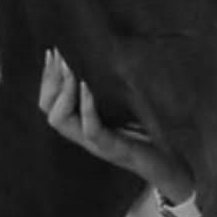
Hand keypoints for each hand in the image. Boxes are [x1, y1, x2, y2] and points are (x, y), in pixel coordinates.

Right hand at [38, 49, 193, 202]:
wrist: (168, 164)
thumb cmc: (150, 133)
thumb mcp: (127, 106)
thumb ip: (114, 89)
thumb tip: (110, 54)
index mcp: (83, 123)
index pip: (51, 102)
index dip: (48, 78)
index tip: (52, 52)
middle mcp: (83, 134)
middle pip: (49, 110)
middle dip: (51, 80)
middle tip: (58, 56)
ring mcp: (96, 143)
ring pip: (61, 120)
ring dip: (64, 92)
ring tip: (70, 69)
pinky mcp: (113, 149)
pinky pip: (91, 129)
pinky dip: (87, 107)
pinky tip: (87, 87)